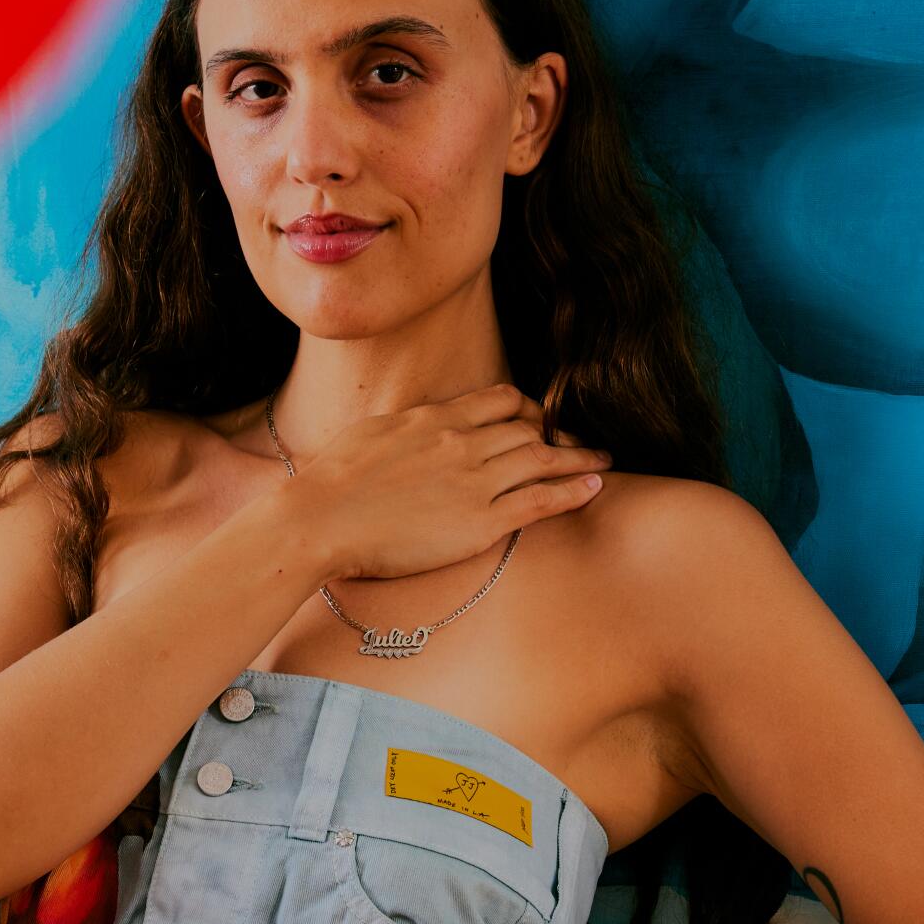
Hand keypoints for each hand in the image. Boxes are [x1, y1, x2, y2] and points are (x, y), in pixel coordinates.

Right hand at [282, 383, 609, 584]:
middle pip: (527, 428)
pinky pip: (538, 500)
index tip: (538, 418)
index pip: (497, 401)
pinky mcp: (479, 522)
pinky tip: (592, 487)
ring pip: (541, 459)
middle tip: (583, 442)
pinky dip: (570, 491)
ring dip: (577, 459)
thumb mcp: (371, 434)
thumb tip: (417, 427)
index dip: (526, 408)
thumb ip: (405, 429)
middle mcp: (462, 442)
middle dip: (560, 433)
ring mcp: (474, 481)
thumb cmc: (333, 482)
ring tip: (601, 462)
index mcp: (435, 419)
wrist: (321, 518)